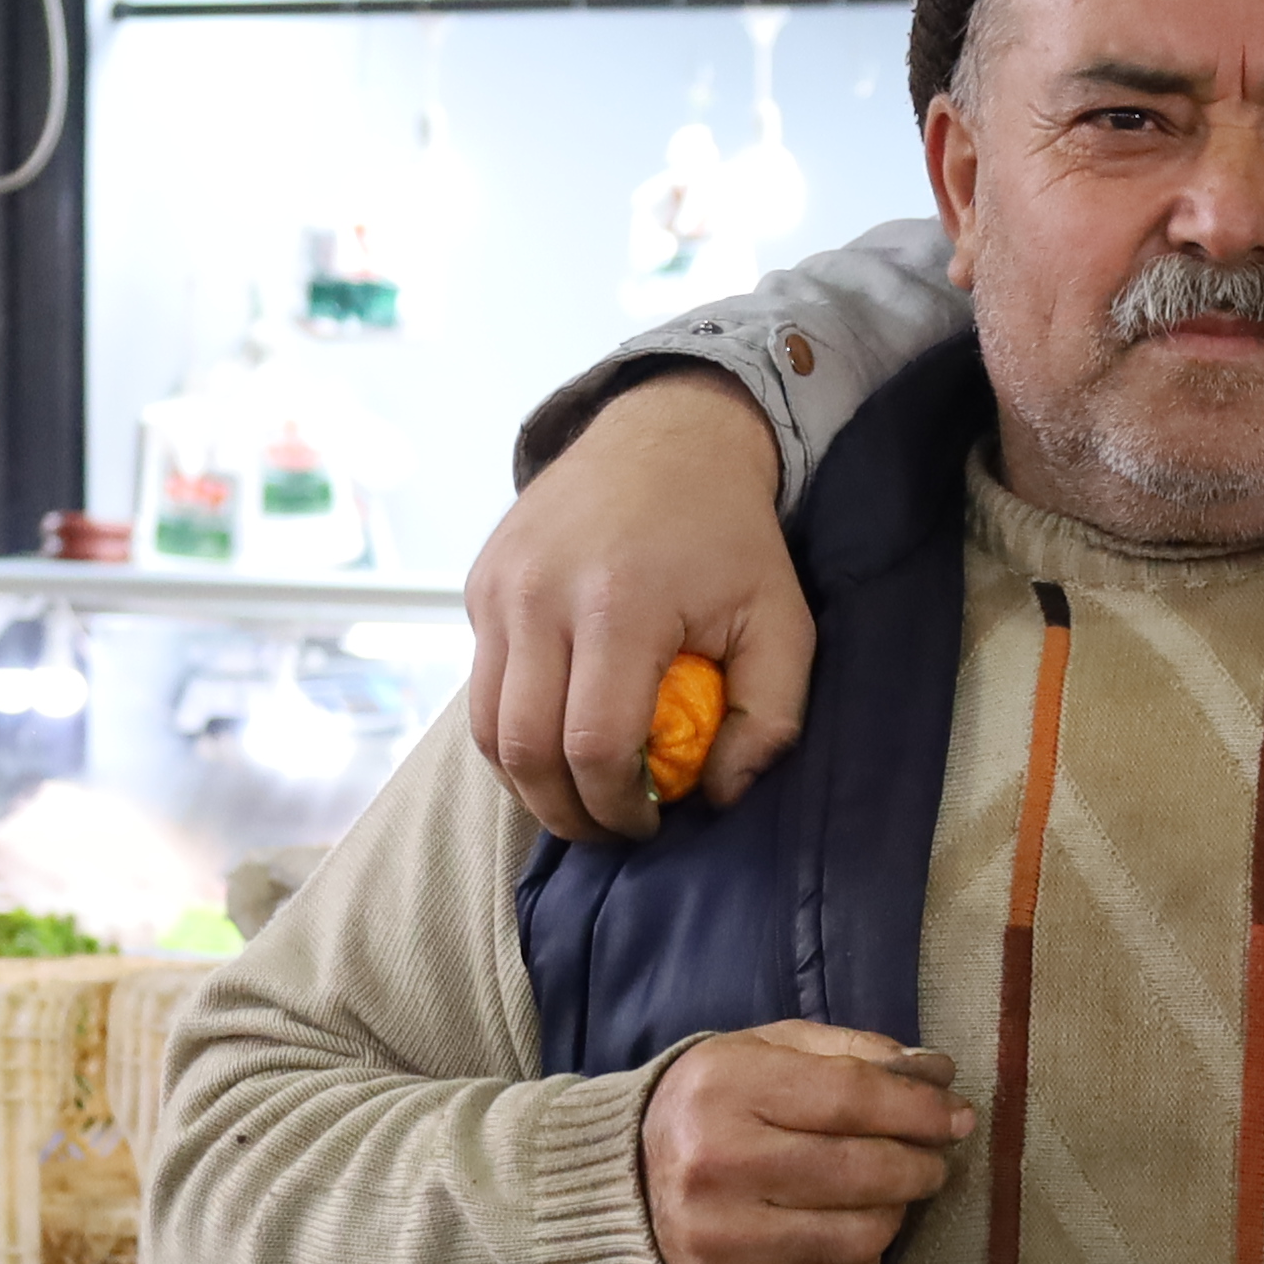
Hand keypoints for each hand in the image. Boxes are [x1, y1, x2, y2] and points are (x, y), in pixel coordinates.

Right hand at [466, 375, 813, 846]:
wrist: (667, 435)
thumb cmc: (731, 536)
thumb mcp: (784, 621)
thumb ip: (768, 717)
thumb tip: (716, 796)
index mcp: (620, 605)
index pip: (594, 744)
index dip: (618, 806)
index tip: (650, 822)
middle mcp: (540, 595)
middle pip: (524, 750)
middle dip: (565, 812)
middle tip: (608, 828)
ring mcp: (498, 588)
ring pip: (486, 728)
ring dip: (528, 781)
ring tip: (578, 796)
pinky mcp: (479, 585)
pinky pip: (482, 684)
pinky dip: (514, 727)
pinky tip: (562, 734)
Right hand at [638, 1022, 968, 1263]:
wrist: (618, 1185)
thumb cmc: (711, 1107)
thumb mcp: (764, 1052)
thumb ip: (850, 1053)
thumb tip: (936, 1073)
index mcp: (724, 1089)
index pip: (851, 1098)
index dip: (919, 1108)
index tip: (957, 1116)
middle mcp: (715, 1166)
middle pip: (861, 1171)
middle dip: (920, 1165)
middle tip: (932, 1160)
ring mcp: (719, 1240)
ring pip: (858, 1238)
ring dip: (896, 1216)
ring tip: (891, 1196)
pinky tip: (854, 1239)